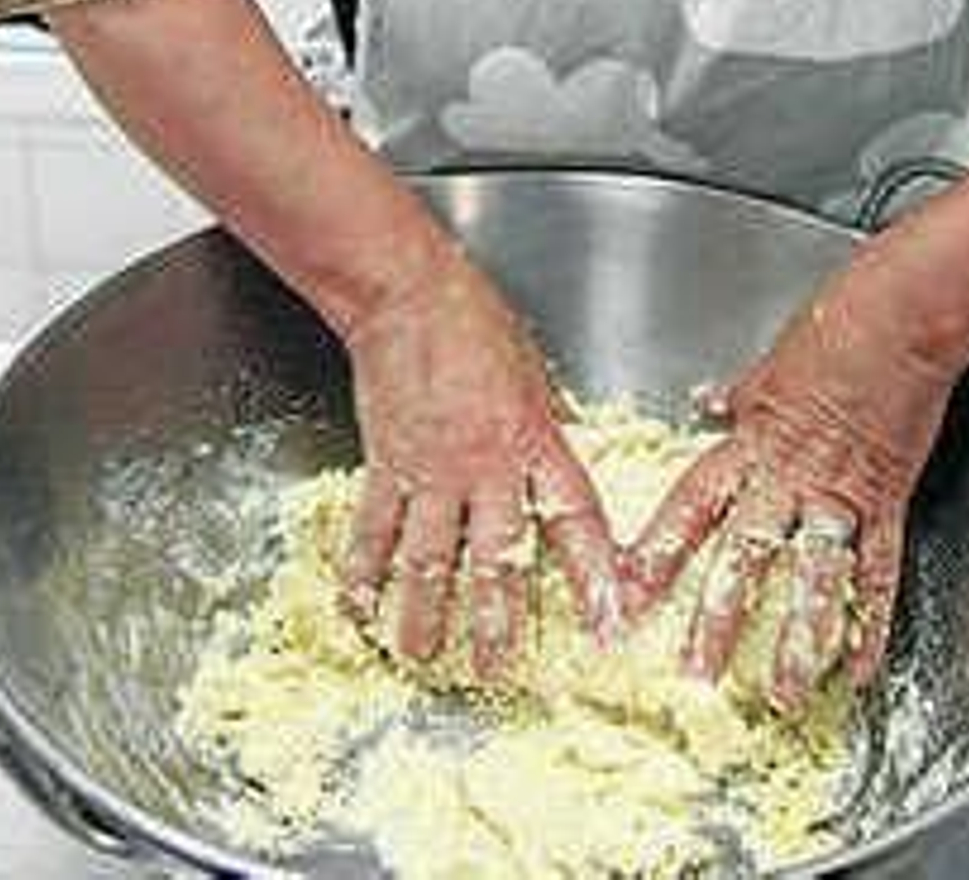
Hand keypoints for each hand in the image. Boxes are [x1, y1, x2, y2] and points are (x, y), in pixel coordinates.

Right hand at [339, 241, 621, 679]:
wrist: (409, 297)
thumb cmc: (478, 325)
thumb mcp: (536, 376)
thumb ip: (551, 428)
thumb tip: (571, 461)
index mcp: (536, 440)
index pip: (575, 518)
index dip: (594, 574)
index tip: (609, 622)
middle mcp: (486, 466)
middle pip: (497, 558)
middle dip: (500, 622)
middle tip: (501, 672)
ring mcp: (431, 470)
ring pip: (430, 560)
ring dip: (425, 616)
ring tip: (424, 659)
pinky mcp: (386, 465)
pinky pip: (374, 532)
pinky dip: (363, 574)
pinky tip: (359, 610)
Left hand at [623, 246, 957, 710]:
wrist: (899, 319)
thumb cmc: (836, 326)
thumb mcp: (770, 362)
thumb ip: (740, 395)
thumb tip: (707, 402)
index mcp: (750, 439)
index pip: (691, 505)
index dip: (657, 552)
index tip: (626, 594)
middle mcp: (787, 474)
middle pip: (743, 556)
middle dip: (716, 619)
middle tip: (694, 675)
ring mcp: (838, 491)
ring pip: (807, 578)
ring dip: (793, 640)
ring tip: (778, 692)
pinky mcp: (887, 498)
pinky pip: (875, 572)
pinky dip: (868, 622)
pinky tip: (858, 665)